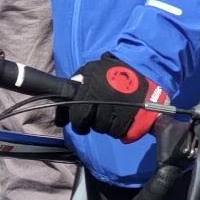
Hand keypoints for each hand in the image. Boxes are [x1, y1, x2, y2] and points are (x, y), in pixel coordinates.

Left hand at [54, 52, 175, 138]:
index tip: (77, 121)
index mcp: (91, 87)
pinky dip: (118, 130)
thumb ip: (73, 92)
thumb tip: (59, 120)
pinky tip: (120, 120)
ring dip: (104, 126)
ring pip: (104, 130)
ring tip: (109, 115)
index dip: (75, 121)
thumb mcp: (89, 72)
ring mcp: (120, 107)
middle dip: (87, 126)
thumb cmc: (109, 72)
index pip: (77, 115)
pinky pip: (119, 133)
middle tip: (91, 122)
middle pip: (90, 125)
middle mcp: (104, 98)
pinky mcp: (133, 115)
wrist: (140, 66)